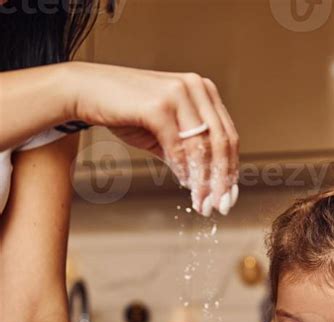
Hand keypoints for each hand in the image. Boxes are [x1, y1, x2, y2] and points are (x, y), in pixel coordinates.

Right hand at [70, 63, 238, 215]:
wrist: (88, 91)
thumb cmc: (126, 111)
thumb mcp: (164, 134)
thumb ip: (185, 153)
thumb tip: (203, 184)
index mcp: (203, 91)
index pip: (228, 136)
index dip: (231, 170)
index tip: (228, 197)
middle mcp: (196, 87)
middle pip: (222, 142)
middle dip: (222, 180)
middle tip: (219, 207)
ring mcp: (179, 93)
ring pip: (203, 146)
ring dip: (204, 181)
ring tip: (202, 203)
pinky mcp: (159, 105)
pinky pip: (179, 146)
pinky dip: (184, 169)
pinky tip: (185, 184)